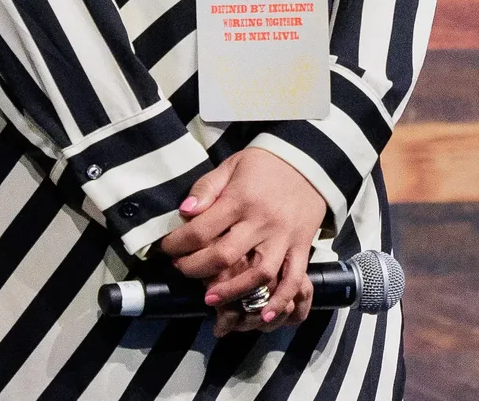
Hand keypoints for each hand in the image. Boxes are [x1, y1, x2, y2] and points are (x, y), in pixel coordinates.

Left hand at [158, 147, 329, 334]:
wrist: (310, 162)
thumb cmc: (264, 165)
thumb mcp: (231, 166)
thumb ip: (206, 188)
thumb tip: (184, 211)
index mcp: (241, 199)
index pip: (201, 229)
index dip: (177, 244)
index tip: (168, 249)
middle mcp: (263, 221)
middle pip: (224, 255)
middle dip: (196, 269)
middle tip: (182, 271)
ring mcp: (284, 237)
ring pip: (259, 274)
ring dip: (233, 292)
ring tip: (210, 299)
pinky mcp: (302, 248)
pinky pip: (294, 280)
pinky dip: (281, 300)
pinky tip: (265, 316)